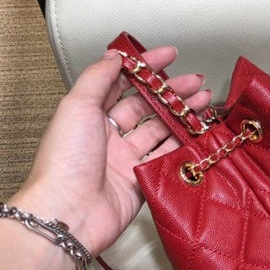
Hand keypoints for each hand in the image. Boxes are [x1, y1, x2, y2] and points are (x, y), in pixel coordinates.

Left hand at [11, 46, 211, 254]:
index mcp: (90, 116)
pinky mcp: (141, 182)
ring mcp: (125, 160)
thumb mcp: (77, 106)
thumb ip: (98, 78)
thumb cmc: (65, 160)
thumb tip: (115, 55)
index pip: (122, 83)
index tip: (169, 56)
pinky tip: (197, 134)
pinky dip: (183, 146)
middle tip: (197, 82)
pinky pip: (166, 159)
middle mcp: (108, 137)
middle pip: (147, 107)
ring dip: (182, 115)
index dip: (146, 68)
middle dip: (172, 92)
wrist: (69, 213)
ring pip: (160, 131)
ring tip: (204, 102)